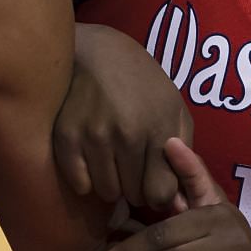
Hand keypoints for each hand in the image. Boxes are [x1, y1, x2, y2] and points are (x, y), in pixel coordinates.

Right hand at [55, 24, 192, 209]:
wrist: (96, 52)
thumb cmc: (142, 81)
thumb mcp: (174, 107)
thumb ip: (183, 150)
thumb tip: (177, 198)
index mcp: (159, 128)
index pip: (161, 193)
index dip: (159, 192)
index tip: (153, 180)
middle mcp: (127, 135)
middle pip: (133, 195)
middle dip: (135, 186)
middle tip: (131, 167)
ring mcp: (94, 136)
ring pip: (106, 192)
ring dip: (111, 183)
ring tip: (111, 161)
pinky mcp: (66, 137)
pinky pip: (79, 184)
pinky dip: (86, 179)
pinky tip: (91, 159)